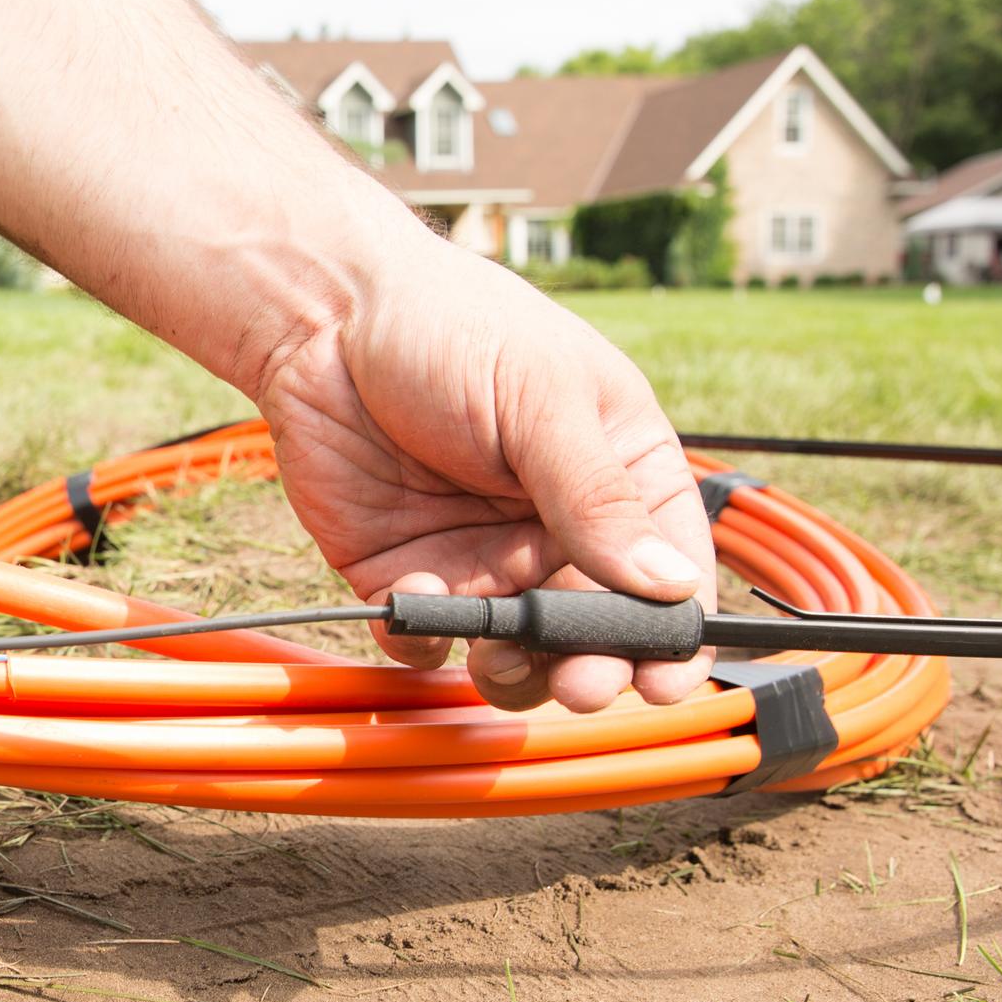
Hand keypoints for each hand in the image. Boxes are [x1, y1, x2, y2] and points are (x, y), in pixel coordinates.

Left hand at [254, 241, 714, 712]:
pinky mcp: (408, 573)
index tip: (666, 679)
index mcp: (619, 475)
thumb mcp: (540, 398)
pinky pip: (428, 639)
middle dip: (596, 668)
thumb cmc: (450, 327)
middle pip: (597, 630)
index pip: (671, 571)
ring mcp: (483, 556)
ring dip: (518, 672)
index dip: (676, 633)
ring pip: (519, 652)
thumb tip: (669, 585)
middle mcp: (557, 528)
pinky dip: (425, 639)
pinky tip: (415, 596)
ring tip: (504, 656)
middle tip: (583, 684)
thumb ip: (598, 495)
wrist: (325, 316)